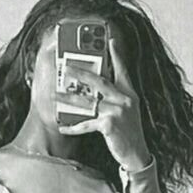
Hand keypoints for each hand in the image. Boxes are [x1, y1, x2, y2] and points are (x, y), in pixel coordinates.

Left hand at [57, 38, 151, 171]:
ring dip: (69, 99)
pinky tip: (62, 126)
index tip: (110, 39)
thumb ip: (114, 96)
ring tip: (55, 95)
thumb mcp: (126, 109)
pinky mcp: (110, 125)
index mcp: (129, 93)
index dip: (116, 53)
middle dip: (81, 72)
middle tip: (65, 66)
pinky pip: (86, 123)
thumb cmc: (127, 131)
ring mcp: (118, 112)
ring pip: (88, 102)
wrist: (137, 154)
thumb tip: (92, 87)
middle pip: (99, 81)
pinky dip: (73, 126)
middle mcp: (125, 99)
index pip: (122, 69)